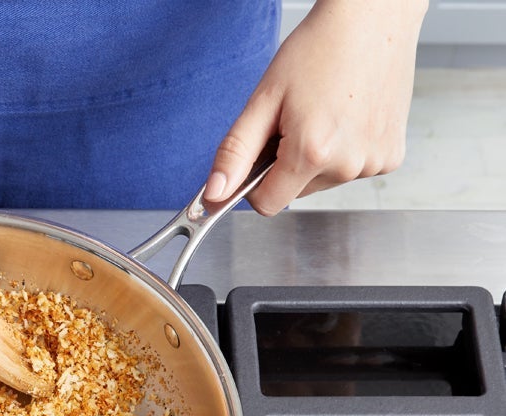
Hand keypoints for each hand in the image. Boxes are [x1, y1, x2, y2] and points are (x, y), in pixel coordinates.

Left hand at [204, 0, 426, 214]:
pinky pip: (351, 169)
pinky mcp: (391, 157)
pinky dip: (343, 151)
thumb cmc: (319, 49)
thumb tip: (214, 194)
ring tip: (324, 113)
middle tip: (295, 119)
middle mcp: (348, 164)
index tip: (257, 154)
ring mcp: (374, 163)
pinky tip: (348, 117)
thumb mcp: (264, 99)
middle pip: (295, 191)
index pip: (267, 204)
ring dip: (314, 157)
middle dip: (285, 164)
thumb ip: (235, 152)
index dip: (253, 183)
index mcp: (313, 152)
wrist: (372, 20)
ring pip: (323, 181)